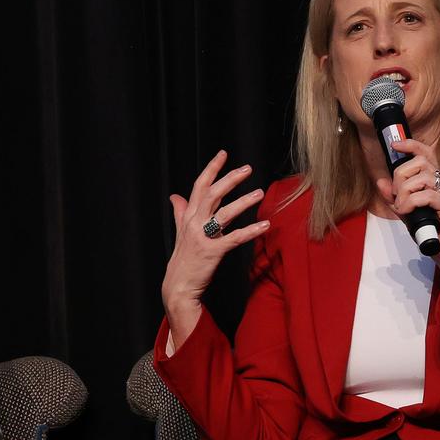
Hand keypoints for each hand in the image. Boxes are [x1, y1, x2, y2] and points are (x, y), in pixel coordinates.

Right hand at [161, 150, 268, 342]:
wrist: (178, 285)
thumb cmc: (183, 258)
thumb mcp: (180, 232)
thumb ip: (180, 212)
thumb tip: (175, 196)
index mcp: (188, 216)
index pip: (199, 186)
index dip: (211, 169)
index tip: (223, 154)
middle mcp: (194, 223)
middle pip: (212, 194)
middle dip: (230, 179)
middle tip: (247, 169)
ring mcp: (202, 237)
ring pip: (224, 213)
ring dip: (243, 202)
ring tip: (259, 193)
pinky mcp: (213, 252)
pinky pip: (234, 238)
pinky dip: (251, 231)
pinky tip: (264, 225)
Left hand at [376, 140, 439, 301]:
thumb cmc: (432, 231)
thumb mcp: (408, 212)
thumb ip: (395, 197)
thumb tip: (381, 182)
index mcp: (436, 181)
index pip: (426, 153)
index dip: (411, 145)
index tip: (396, 145)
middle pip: (421, 163)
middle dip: (401, 176)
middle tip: (396, 195)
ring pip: (423, 178)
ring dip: (405, 191)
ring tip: (402, 207)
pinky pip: (427, 196)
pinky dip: (411, 202)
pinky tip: (406, 212)